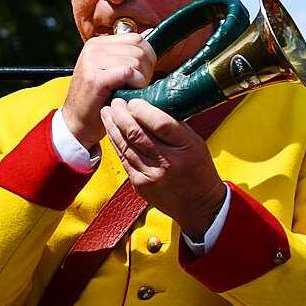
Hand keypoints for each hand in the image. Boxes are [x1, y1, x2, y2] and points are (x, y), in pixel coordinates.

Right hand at [62, 32, 155, 148]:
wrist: (77, 122)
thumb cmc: (99, 99)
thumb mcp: (110, 70)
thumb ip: (126, 55)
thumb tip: (152, 37)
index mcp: (98, 43)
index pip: (137, 38)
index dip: (148, 56)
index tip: (142, 73)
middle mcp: (94, 48)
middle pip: (139, 49)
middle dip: (147, 69)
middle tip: (138, 85)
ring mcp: (92, 62)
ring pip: (136, 61)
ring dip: (142, 79)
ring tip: (131, 91)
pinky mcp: (95, 78)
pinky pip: (128, 73)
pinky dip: (135, 84)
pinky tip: (128, 93)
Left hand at [100, 97, 225, 238]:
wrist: (198, 205)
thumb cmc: (198, 170)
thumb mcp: (196, 143)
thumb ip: (175, 126)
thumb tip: (151, 106)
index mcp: (186, 148)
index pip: (160, 123)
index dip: (142, 109)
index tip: (134, 100)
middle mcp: (168, 162)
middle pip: (137, 133)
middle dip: (122, 114)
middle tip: (116, 102)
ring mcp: (151, 175)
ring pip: (125, 145)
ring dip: (113, 126)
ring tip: (108, 112)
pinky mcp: (140, 185)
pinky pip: (123, 159)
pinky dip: (116, 143)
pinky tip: (112, 131)